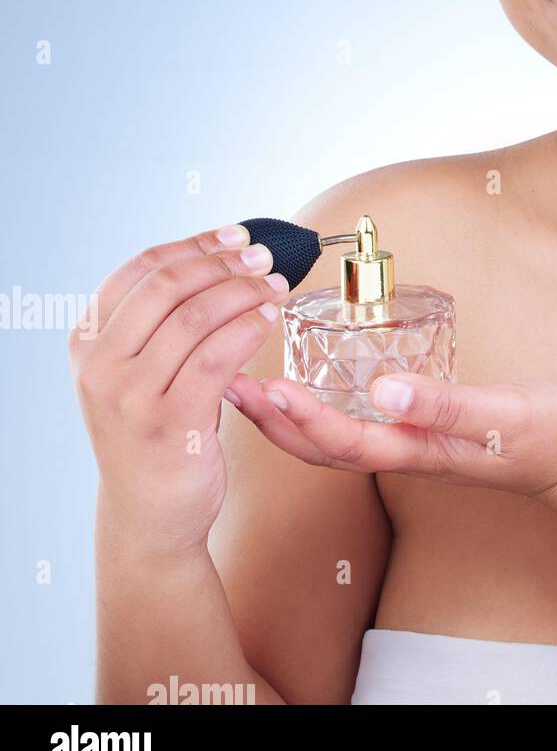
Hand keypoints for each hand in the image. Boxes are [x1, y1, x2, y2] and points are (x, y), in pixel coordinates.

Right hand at [68, 224, 291, 557]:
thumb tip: (218, 255)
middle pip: (168, 286)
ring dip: (245, 292)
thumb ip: (158, 322)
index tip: (235, 235)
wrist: (149, 514)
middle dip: (224, 263)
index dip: (193, 245)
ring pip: (196, 317)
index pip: (139, 270)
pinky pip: (216, 356)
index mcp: (87, 342)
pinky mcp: (169, 422)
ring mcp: (130, 396)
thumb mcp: (135, 371)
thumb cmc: (155, 430)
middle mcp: (100, 366)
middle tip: (264, 258)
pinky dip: (249, 327)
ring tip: (276, 286)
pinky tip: (269, 319)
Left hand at [225, 371, 556, 515]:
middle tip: (225, 387)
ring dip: (288, 417)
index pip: (343, 441)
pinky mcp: (425, 431)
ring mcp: (415, 445)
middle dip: (271, 422)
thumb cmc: (549, 435)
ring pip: (336, 438)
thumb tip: (385, 391)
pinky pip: (360, 425)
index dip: (297, 419)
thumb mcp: (502, 416)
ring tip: (251, 389)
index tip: (259, 390)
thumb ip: (446, 405)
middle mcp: (407, 452)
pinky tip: (316, 388)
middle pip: (323, 446)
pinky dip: (324, 409)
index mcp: (419, 449)